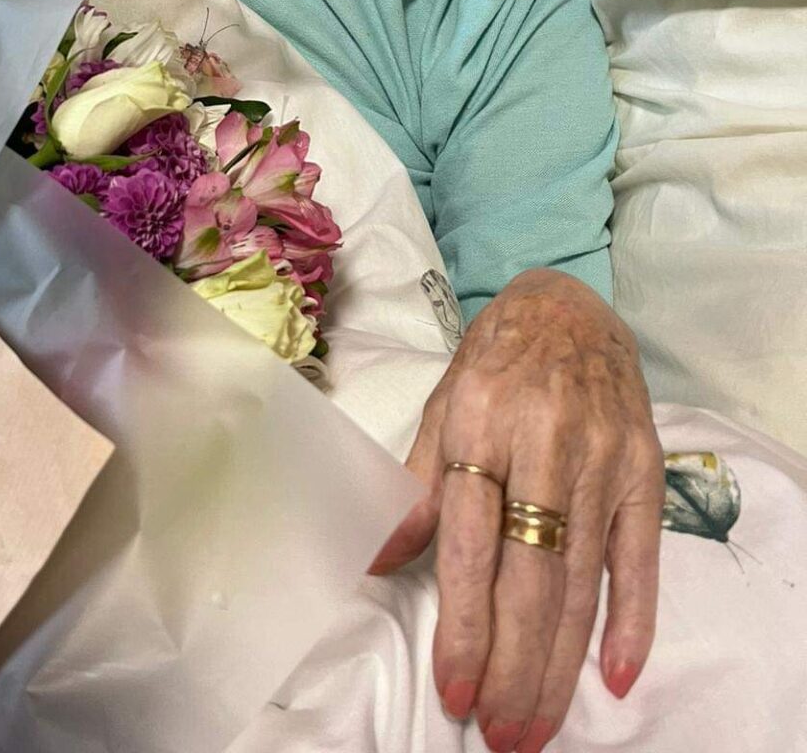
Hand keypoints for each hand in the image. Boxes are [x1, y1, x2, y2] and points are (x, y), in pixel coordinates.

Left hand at [369, 268, 664, 752]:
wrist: (569, 306)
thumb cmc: (494, 362)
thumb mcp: (442, 404)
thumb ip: (414, 482)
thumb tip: (371, 559)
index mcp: (481, 422)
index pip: (471, 542)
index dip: (465, 623)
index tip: (455, 690)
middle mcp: (545, 442)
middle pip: (531, 574)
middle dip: (516, 665)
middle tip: (503, 734)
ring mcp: (602, 457)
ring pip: (582, 577)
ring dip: (562, 661)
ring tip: (539, 724)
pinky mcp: (645, 467)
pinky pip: (642, 554)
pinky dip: (632, 617)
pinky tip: (615, 674)